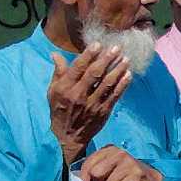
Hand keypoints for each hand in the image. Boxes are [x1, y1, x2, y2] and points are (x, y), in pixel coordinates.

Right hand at [48, 45, 132, 164]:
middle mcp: (79, 95)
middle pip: (95, 74)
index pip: (78, 68)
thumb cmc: (59, 110)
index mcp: (65, 88)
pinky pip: (114, 96)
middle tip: (116, 48)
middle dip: (106, 59)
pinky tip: (128, 75)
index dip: (89, 55)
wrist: (68, 136)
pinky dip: (122, 85)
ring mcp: (93, 104)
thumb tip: (56, 54)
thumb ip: (58, 72)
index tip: (98, 44)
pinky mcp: (103, 111)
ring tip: (126, 58)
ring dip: (118, 70)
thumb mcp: (53, 91)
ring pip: (107, 83)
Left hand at [78, 146, 163, 180]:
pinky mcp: (137, 173)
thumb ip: (93, 171)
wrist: (149, 174)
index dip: (84, 177)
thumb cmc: (123, 173)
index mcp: (109, 149)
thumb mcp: (108, 166)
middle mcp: (119, 153)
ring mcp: (129, 162)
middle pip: (97, 173)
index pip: (89, 163)